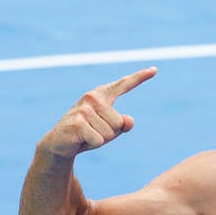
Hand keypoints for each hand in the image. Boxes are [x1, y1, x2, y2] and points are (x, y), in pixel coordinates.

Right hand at [41, 67, 156, 157]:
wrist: (59, 143)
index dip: (140, 77)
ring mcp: (84, 109)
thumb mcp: (110, 129)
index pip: (124, 84)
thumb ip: (123, 124)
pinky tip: (80, 139)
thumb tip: (128, 120)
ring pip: (110, 133)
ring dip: (100, 140)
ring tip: (86, 135)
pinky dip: (92, 144)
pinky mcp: (77, 123)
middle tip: (92, 131)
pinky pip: (99, 140)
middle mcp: (92, 97)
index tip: (155, 70)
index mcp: (102, 95)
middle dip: (110, 134)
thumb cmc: (88, 133)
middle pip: (119, 122)